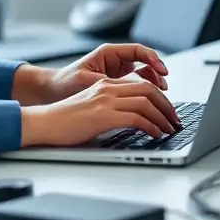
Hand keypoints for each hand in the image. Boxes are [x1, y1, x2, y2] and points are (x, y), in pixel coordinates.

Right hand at [20, 76, 180, 146]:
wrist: (45, 122)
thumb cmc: (65, 121)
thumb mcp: (93, 109)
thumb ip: (112, 109)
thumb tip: (134, 122)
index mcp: (106, 85)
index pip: (141, 84)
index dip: (160, 98)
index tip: (168, 112)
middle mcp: (107, 89)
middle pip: (148, 90)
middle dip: (167, 106)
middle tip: (175, 121)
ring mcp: (106, 101)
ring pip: (146, 102)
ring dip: (163, 117)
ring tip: (169, 129)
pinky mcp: (103, 115)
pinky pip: (136, 118)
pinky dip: (151, 126)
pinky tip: (155, 134)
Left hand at [44, 43, 169, 102]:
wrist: (52, 93)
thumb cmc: (65, 83)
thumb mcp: (88, 82)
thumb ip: (110, 83)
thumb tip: (132, 89)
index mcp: (108, 53)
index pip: (138, 51)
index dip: (153, 59)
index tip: (162, 70)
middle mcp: (115, 60)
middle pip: (145, 63)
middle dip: (158, 74)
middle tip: (166, 89)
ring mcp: (118, 73)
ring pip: (143, 75)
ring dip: (154, 84)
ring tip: (161, 97)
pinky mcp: (118, 86)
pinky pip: (137, 86)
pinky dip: (146, 93)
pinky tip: (150, 103)